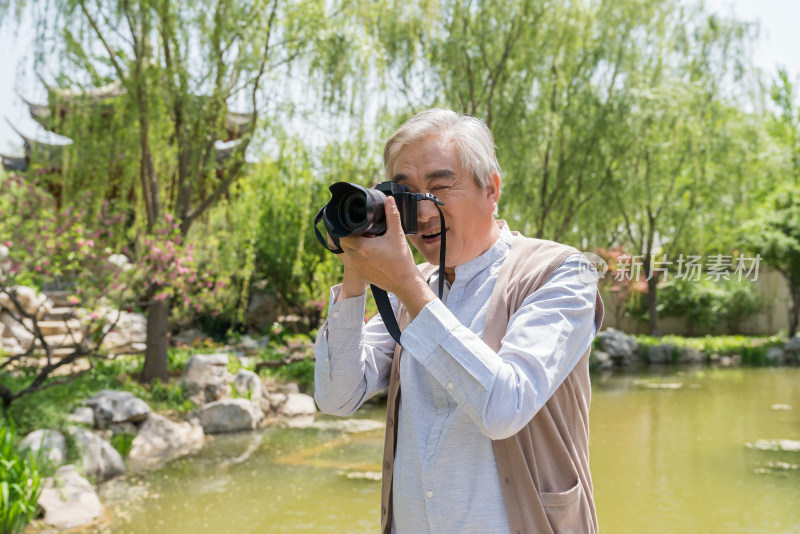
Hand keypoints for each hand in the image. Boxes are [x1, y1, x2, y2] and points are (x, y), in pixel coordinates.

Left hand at [338, 197, 435, 316]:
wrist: (406, 282)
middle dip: (353, 236)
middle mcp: (356, 259)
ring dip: (356, 247)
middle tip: (366, 233)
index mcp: (362, 247)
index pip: (344, 234)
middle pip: (345, 243)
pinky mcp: (361, 275)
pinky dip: (360, 257)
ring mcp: (357, 268)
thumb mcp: (397, 235)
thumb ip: (392, 215)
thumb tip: (389, 200)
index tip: (360, 226)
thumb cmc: (401, 260)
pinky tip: (373, 255)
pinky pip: (355, 263)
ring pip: (349, 253)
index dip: (350, 228)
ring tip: (370, 243)